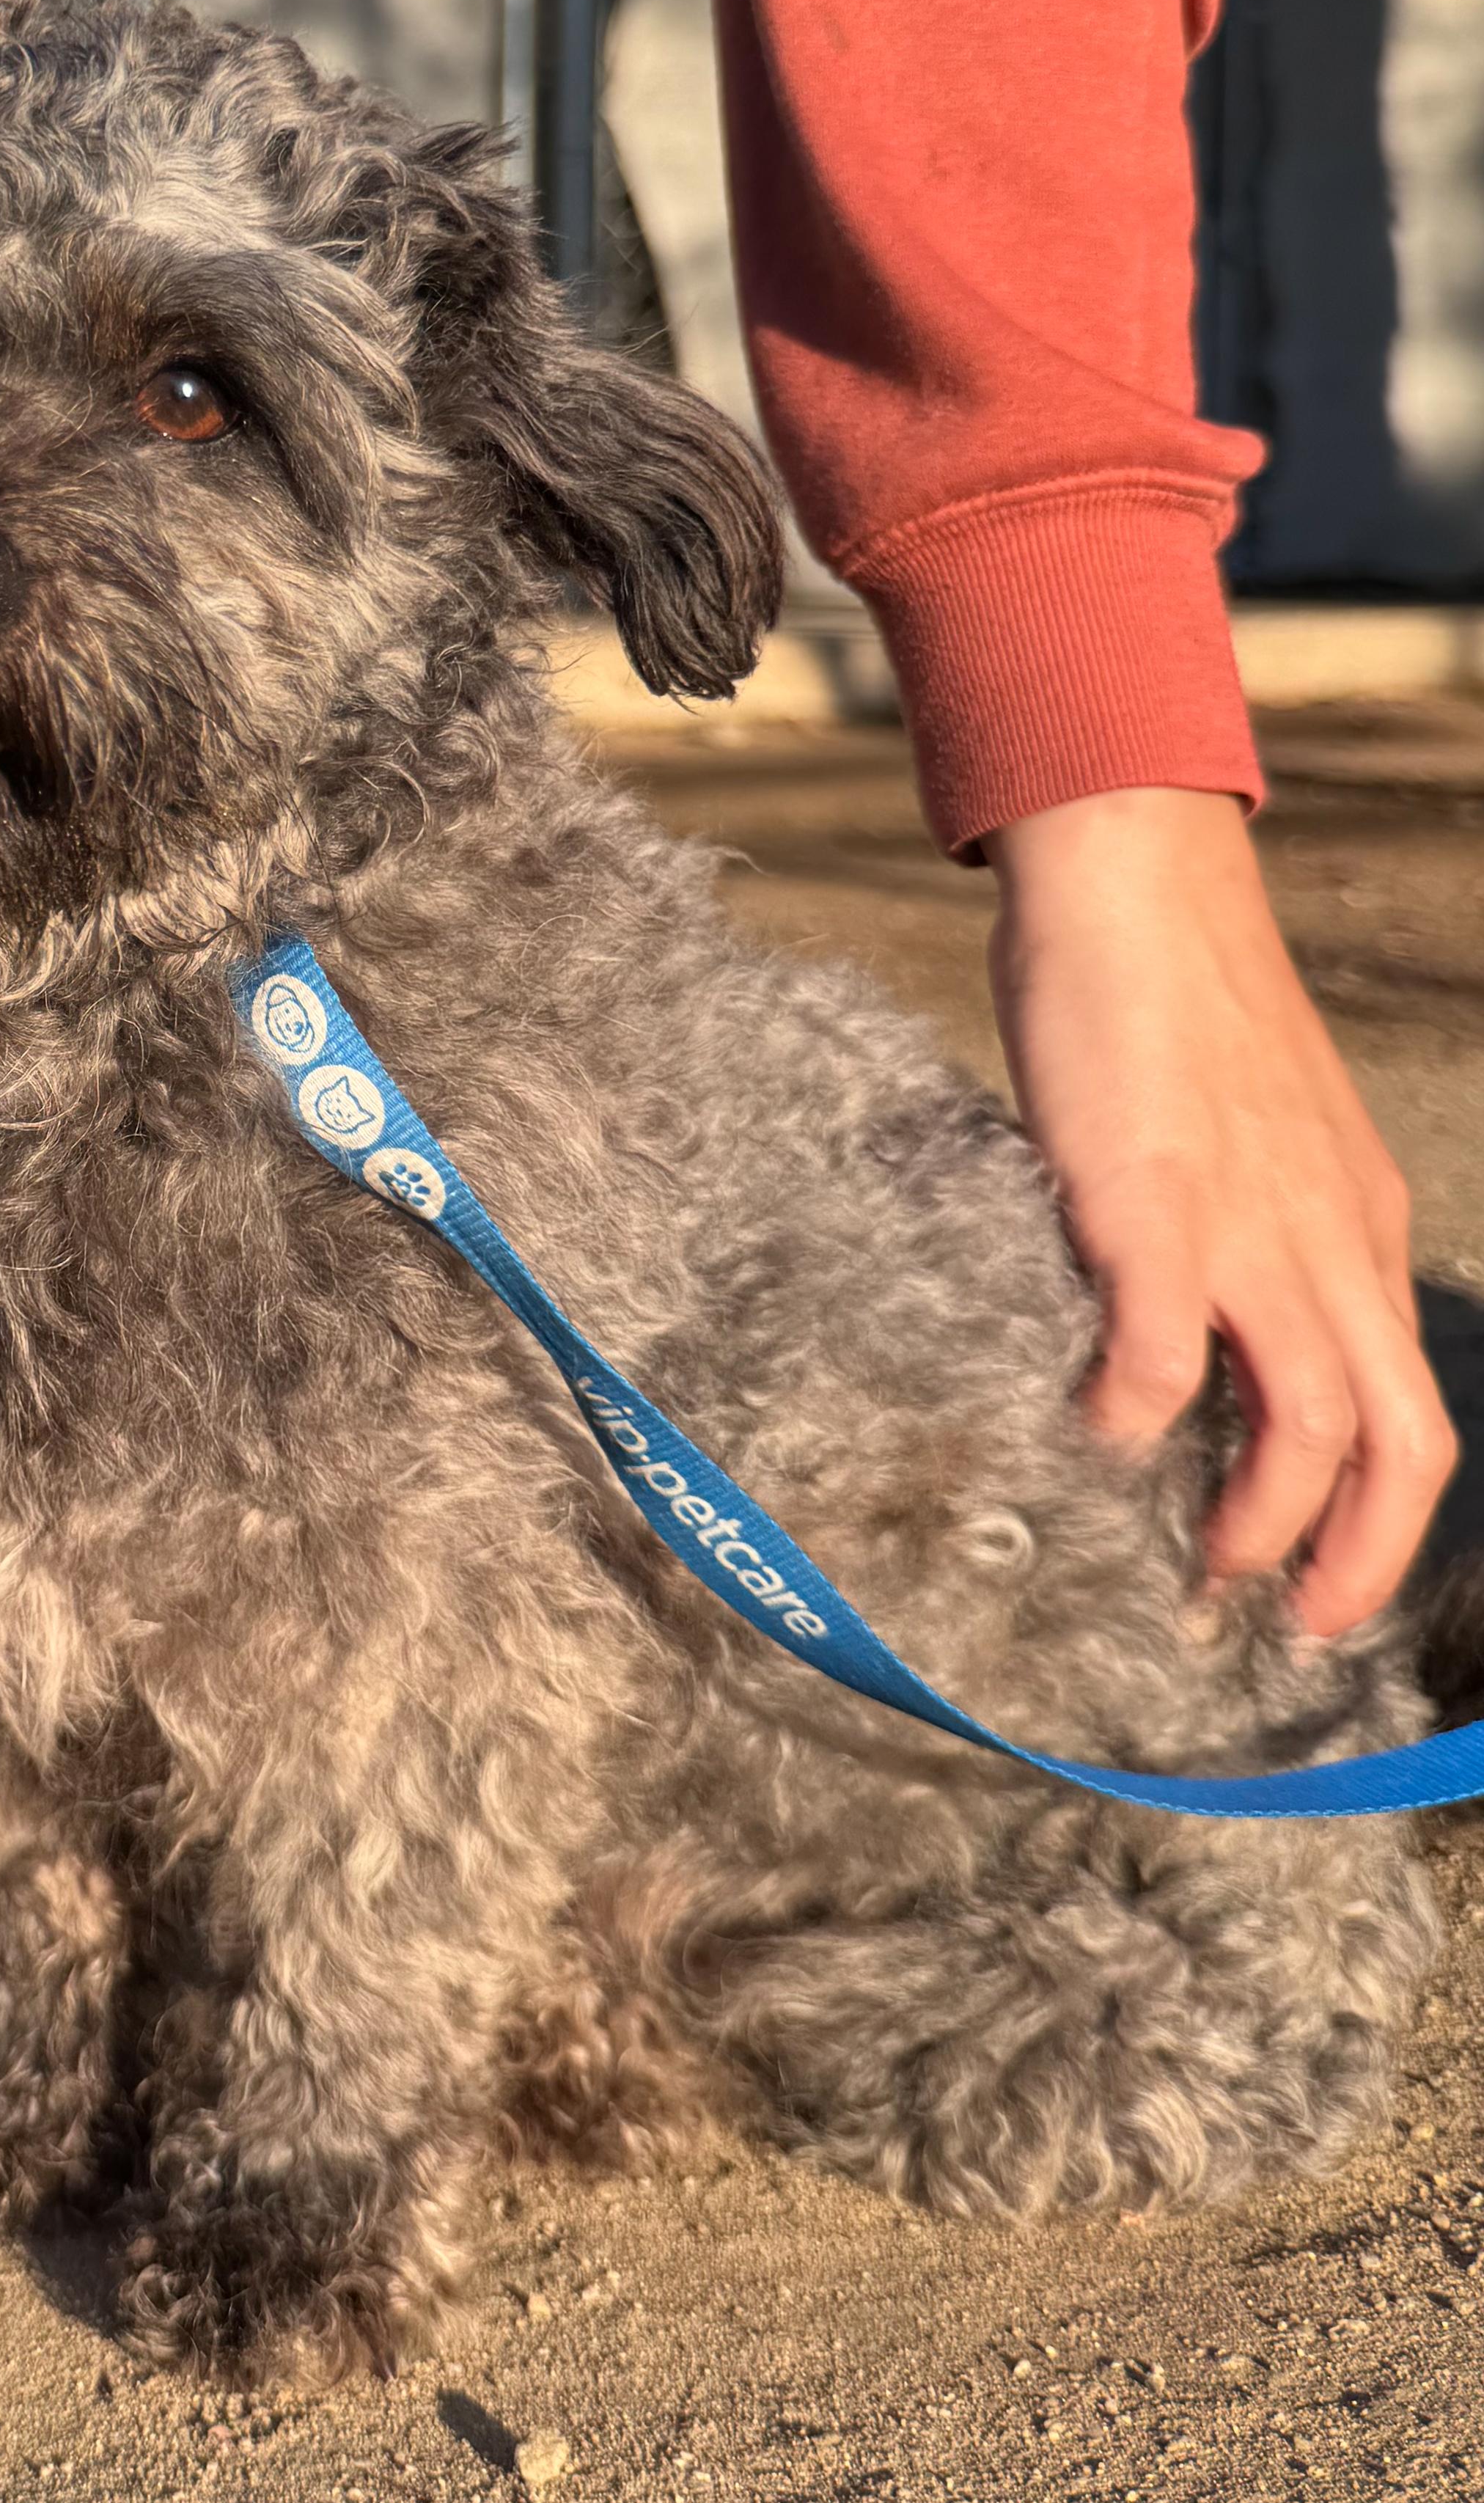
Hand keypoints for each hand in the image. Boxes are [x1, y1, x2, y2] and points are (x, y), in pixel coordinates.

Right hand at [983, 787, 1456, 1632]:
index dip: (1384, 1513)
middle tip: (1293, 1622)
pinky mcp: (1155, 1211)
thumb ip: (1244, 1228)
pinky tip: (1092, 1442)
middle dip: (1360, 1560)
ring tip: (1205, 1572)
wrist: (1136, 880)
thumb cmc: (1171, 996)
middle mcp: (1331, 1238)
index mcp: (1357, 1221)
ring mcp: (1251, 1229)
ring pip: (1312, 1428)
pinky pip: (1164, 1362)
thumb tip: (1194, 1324)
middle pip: (1401, 1442)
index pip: (1409, 1399)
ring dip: (1262, 1524)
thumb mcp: (1250, 1131)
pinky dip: (1135, 1427)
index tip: (1324, 1574)